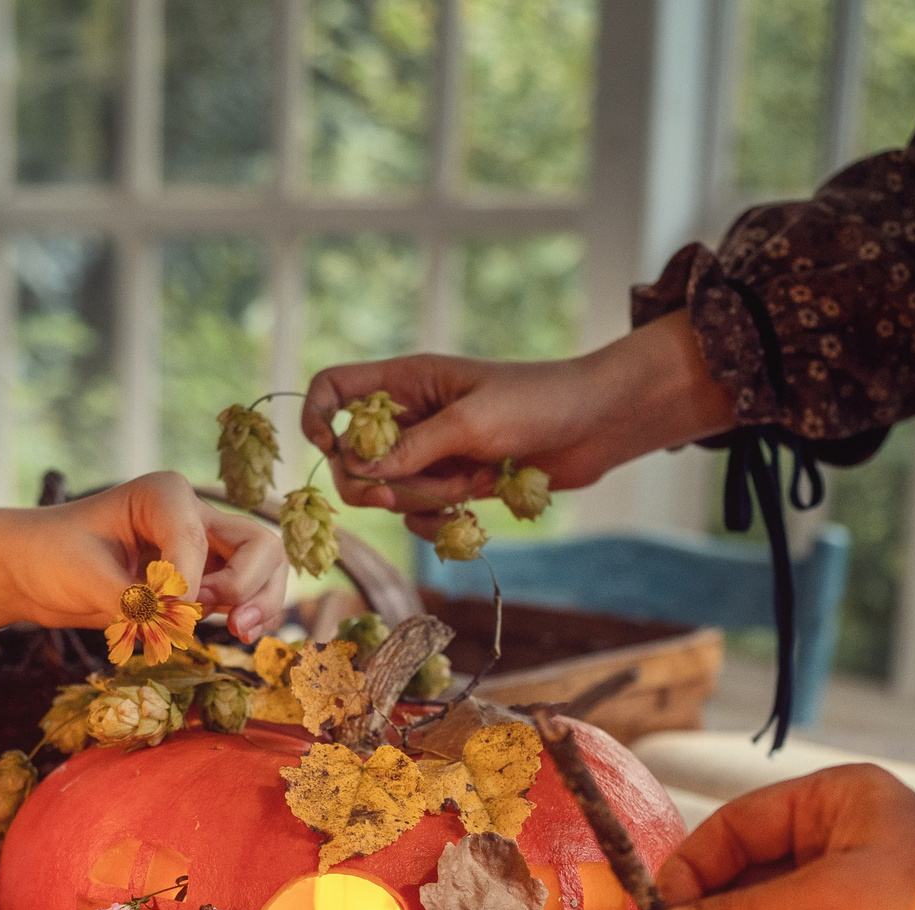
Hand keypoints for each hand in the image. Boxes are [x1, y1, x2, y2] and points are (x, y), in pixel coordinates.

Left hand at [0, 471, 291, 659]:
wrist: (31, 571)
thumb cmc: (49, 556)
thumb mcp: (84, 576)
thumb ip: (132, 600)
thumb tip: (175, 622)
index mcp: (164, 494)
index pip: (198, 538)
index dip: (187, 581)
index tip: (156, 608)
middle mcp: (192, 515)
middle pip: (259, 545)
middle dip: (252, 587)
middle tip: (232, 625)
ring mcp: (200, 548)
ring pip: (263, 568)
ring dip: (261, 602)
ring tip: (239, 633)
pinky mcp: (198, 578)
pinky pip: (243, 593)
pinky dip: (247, 613)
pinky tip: (233, 633)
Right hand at [298, 316, 734, 539]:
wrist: (597, 425)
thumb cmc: (537, 403)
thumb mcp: (470, 422)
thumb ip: (412, 449)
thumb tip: (361, 475)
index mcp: (407, 381)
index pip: (334, 388)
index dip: (317, 415)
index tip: (325, 445)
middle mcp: (410, 416)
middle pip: (350, 455)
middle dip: (368, 482)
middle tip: (394, 495)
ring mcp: (431, 452)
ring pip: (388, 491)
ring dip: (419, 500)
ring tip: (464, 488)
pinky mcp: (454, 484)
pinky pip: (419, 513)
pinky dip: (434, 523)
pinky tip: (466, 520)